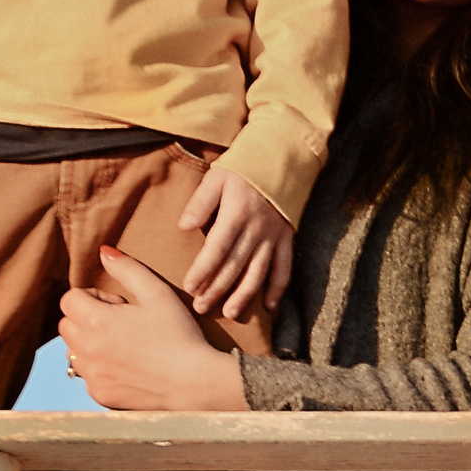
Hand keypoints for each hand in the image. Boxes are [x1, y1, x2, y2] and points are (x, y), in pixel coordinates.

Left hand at [59, 251, 246, 411]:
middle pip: (66, 324)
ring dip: (90, 344)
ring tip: (124, 345)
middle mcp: (87, 349)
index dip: (92, 296)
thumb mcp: (158, 294)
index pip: (69, 299)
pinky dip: (100, 368)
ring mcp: (92, 375)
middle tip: (121, 322)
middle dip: (87, 318)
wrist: (194, 382)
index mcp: (97, 321)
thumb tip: (103, 252)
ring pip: (73, 351)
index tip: (118, 304)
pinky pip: (87, 375)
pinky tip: (129, 366)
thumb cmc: (179, 335)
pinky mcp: (99, 394)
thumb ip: (127, 269)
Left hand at [177, 161, 293, 323]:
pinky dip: (277, 289)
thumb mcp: (218, 177)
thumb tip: (183, 226)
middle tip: (201, 308)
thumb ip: (201, 202)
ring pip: (258, 272)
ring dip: (245, 295)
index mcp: (237, 215)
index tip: (189, 287)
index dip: (203, 270)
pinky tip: (269, 307)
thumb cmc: (244, 167)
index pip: (217, 249)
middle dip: (217, 289)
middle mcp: (257, 230)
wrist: (283, 157)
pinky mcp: (287, 239)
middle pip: (235, 266)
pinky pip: (284, 269)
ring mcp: (274, 237)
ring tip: (230, 313)